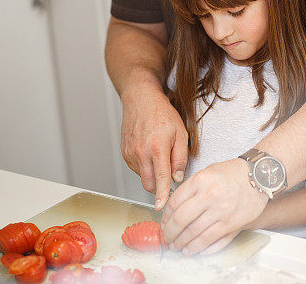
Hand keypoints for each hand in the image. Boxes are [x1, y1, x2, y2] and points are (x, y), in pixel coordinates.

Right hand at [119, 87, 187, 209]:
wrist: (140, 99)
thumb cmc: (162, 113)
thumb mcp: (181, 132)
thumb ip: (180, 157)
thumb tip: (177, 177)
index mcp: (157, 148)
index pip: (160, 179)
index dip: (162, 195)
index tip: (161, 207)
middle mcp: (140, 153)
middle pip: (149, 184)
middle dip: (159, 185)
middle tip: (168, 174)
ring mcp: (130, 153)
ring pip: (142, 176)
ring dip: (151, 173)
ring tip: (158, 154)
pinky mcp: (124, 152)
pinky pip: (135, 168)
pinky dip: (144, 166)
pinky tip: (149, 151)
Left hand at [160, 158, 267, 254]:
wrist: (259, 176)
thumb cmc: (233, 173)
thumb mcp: (208, 172)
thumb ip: (191, 187)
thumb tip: (174, 207)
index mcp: (201, 181)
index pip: (175, 203)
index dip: (166, 217)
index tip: (164, 223)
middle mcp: (210, 196)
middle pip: (181, 220)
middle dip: (170, 233)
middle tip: (167, 237)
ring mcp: (221, 212)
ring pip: (194, 234)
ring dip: (182, 243)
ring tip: (177, 246)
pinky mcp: (231, 224)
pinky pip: (210, 241)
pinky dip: (199, 248)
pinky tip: (192, 249)